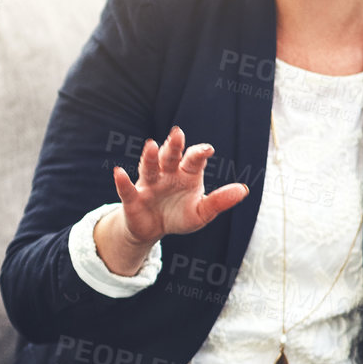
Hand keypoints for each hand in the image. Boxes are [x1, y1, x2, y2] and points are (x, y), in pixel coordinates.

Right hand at [97, 127, 248, 275]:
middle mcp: (167, 173)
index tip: (207, 150)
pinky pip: (127, 188)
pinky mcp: (133, 198)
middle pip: (170, 157)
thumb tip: (243, 190)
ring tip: (151, 146)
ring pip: (149, 167)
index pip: (193, 160)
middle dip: (173, 146)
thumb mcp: (202, 212)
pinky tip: (118, 172)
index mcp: (186, 174)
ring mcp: (149, 184)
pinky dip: (122, 181)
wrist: (153, 230)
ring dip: (149, 157)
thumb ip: (220, 201)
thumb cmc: (179, 216)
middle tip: (178, 133)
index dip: (199, 153)